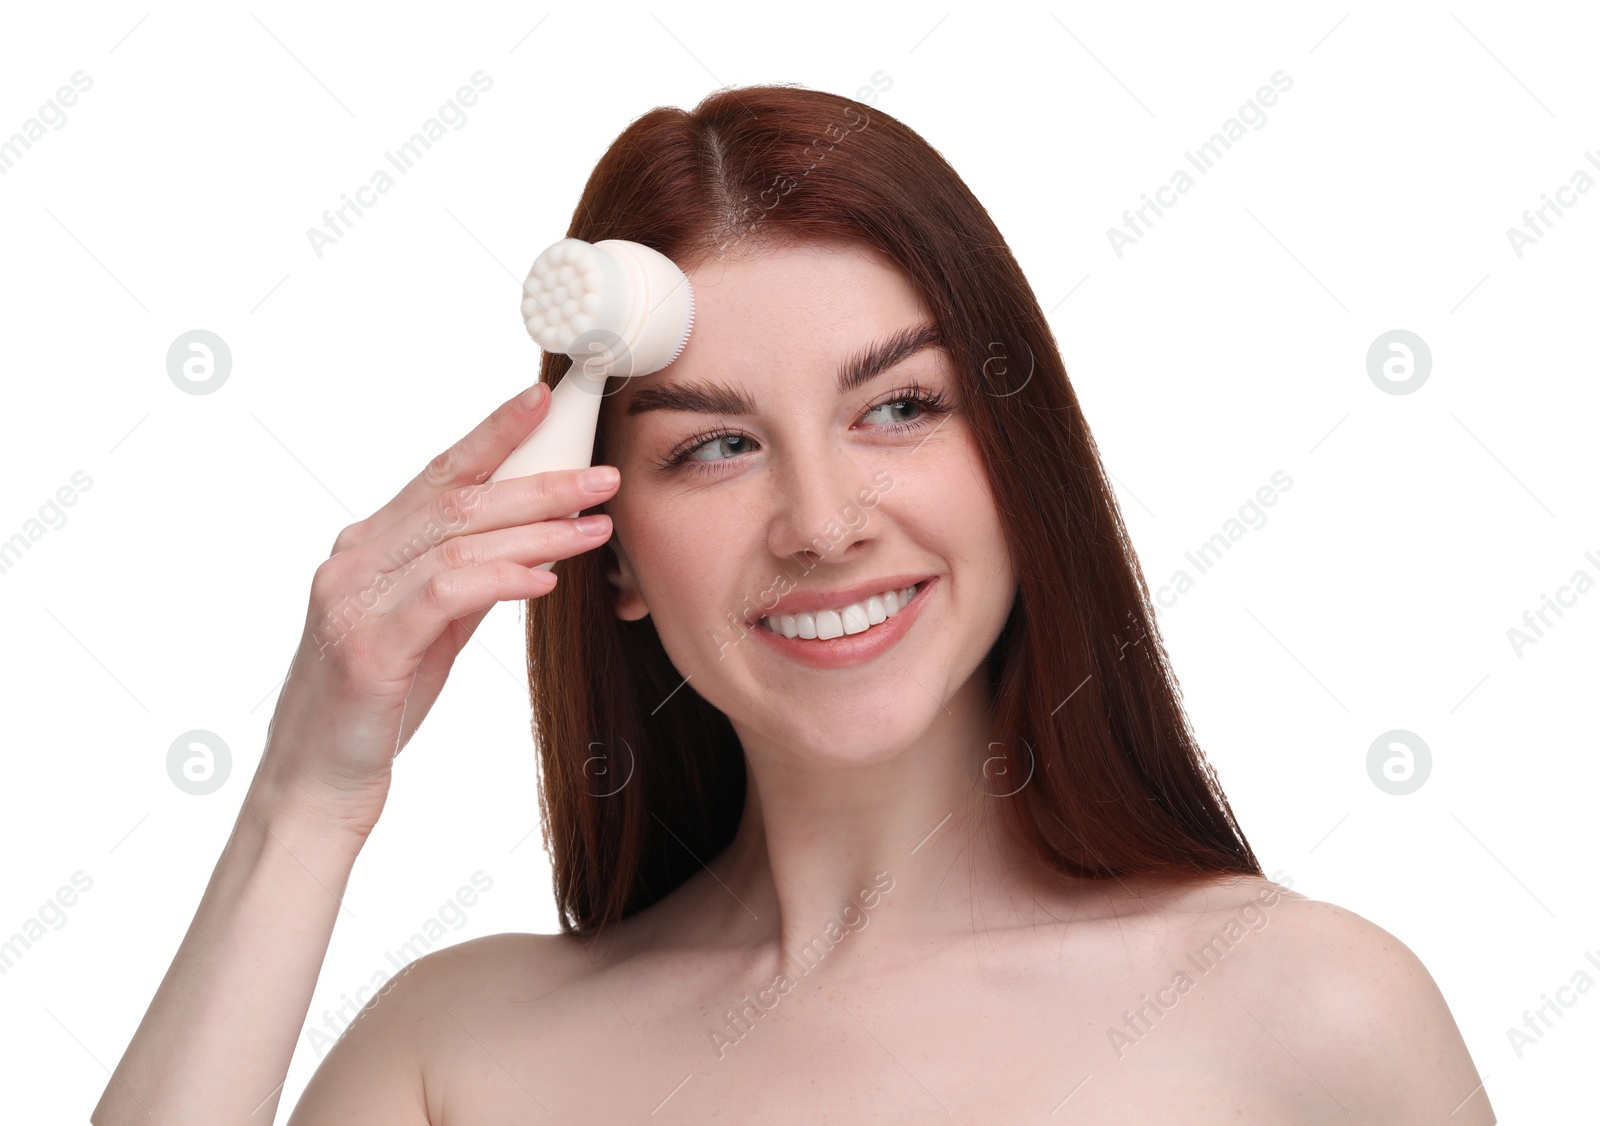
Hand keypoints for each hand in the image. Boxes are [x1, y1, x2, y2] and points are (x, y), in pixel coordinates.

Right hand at [253, 383, 617, 834]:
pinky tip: (545, 579)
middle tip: (602, 476)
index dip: (492, 433)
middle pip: (458, 501)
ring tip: (595, 528)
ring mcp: (354, 602)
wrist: (317, 785)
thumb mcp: (427, 632)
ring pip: (459, 543)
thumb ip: (463, 583)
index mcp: (367, 548)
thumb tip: (527, 546)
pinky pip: (446, 596)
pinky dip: (502, 578)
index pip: (439, 474)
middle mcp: (355, 562)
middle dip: (538, 482)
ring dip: (537, 532)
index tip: (543, 401)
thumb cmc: (374, 707)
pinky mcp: (368, 649)